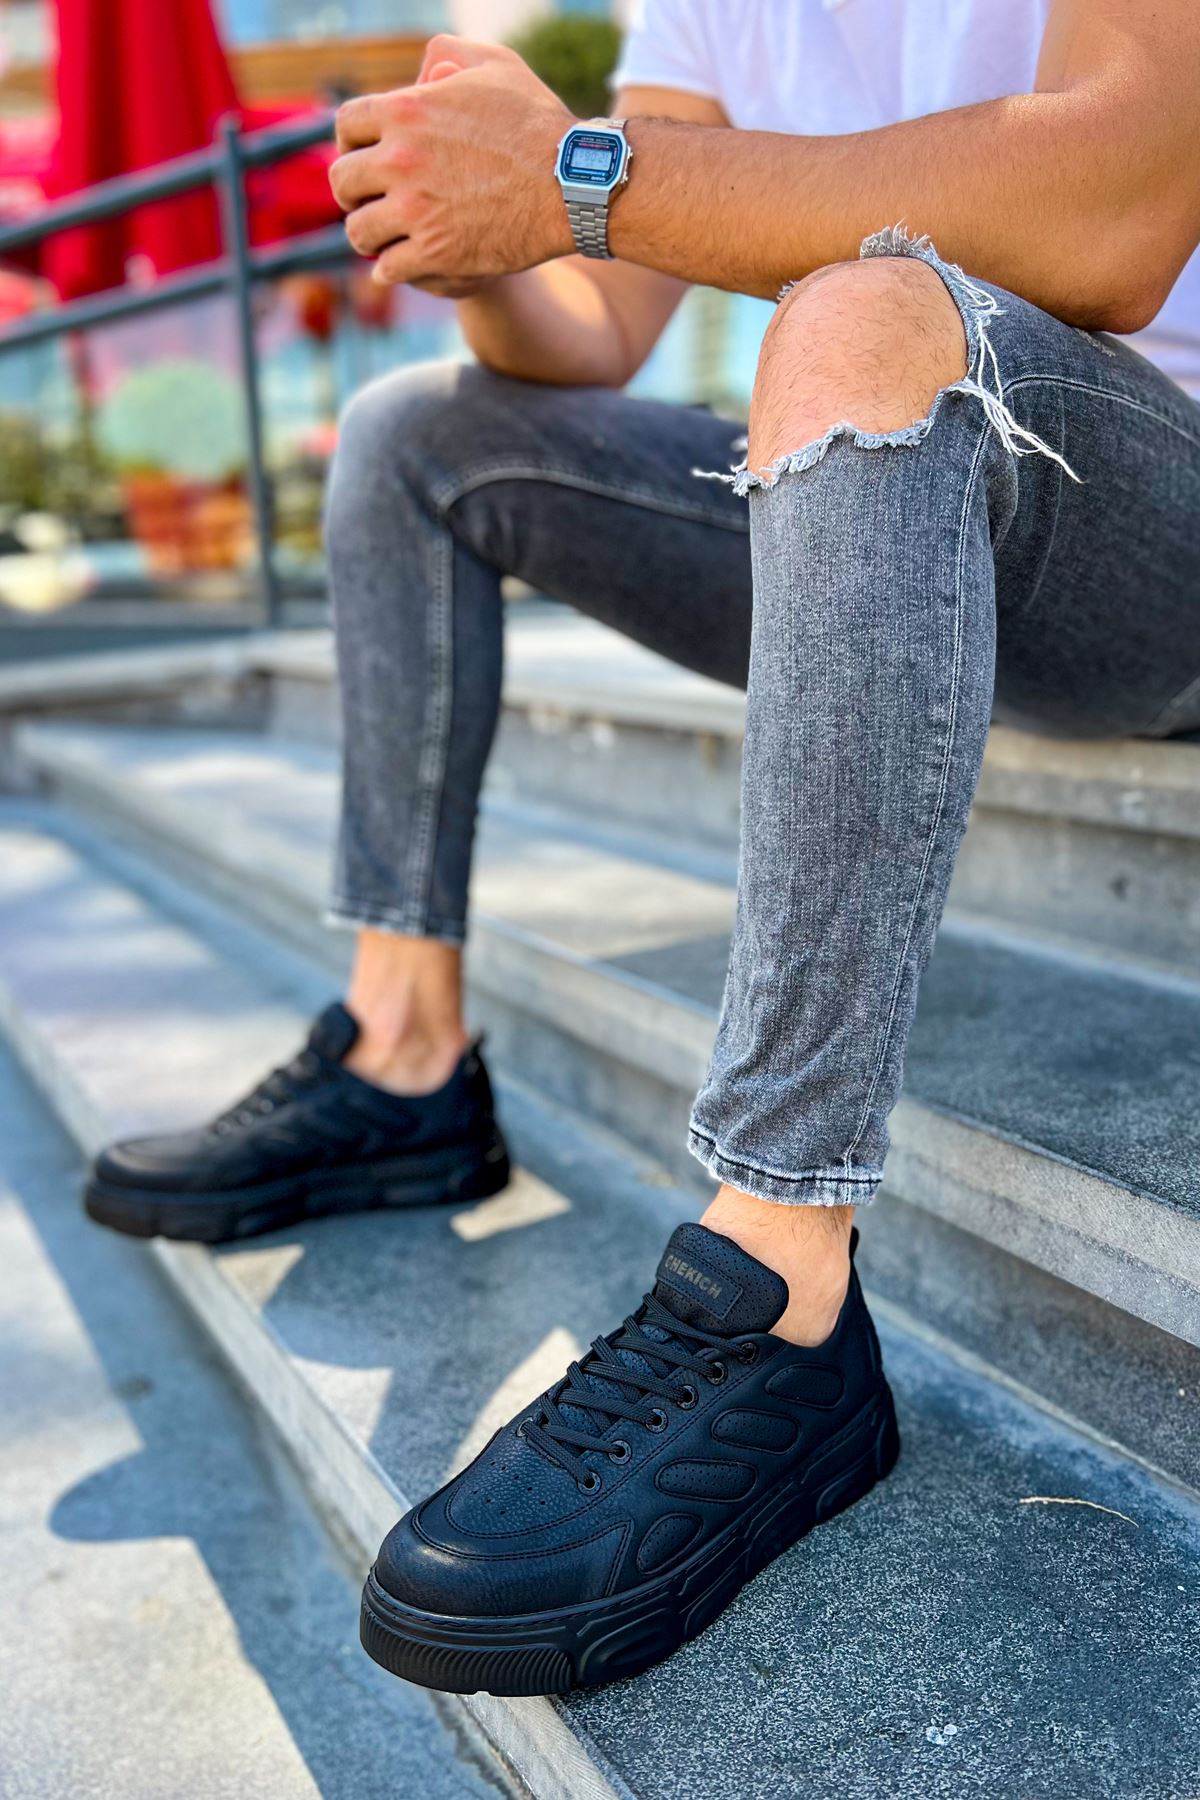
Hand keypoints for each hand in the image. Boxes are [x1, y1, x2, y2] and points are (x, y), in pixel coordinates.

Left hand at [330, 35, 575, 296]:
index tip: (362, 157)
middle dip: (353, 192)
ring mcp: (416, 210)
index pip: (346, 127)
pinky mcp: (435, 254)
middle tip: (368, 201)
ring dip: (369, 236)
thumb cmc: (537, 123)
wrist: (572, 184)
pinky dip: (393, 268)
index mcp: (406, 111)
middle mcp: (401, 160)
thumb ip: (447, 56)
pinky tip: (405, 263)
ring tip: (383, 238)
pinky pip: (388, 269)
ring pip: (360, 231)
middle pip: (344, 181)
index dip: (350, 144)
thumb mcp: (494, 64)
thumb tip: (419, 74)